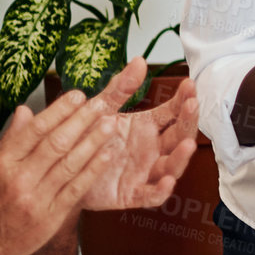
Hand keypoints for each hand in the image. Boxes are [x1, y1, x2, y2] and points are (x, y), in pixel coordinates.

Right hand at [0, 87, 126, 254]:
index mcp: (0, 164)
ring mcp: (36, 199)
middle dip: (80, 121)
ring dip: (93, 142)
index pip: (34, 131)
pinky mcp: (51, 217)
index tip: (77, 96)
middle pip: (55, 144)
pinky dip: (94, 169)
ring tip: (110, 124)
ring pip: (69, 164)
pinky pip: (77, 188)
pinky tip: (107, 154)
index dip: (58, 111)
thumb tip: (26, 110)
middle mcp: (19, 180)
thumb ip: (10, 139)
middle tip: (99, 104)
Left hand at [78, 59, 199, 210]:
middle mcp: (150, 150)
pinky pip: (151, 194)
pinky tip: (167, 181)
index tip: (190, 85)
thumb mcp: (102, 110)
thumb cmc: (86, 139)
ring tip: (188, 144)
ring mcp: (144, 172)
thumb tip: (139, 60)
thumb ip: (121, 88)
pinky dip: (161, 190)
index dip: (184, 100)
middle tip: (192, 105)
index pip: (172, 113)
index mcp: (146, 128)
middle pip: (178, 137)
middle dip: (189, 122)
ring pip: (171, 166)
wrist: (61, 171)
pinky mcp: (131, 194)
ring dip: (182, 156)